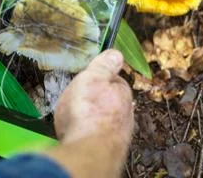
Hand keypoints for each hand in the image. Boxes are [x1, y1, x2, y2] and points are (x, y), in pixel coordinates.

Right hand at [45, 50, 133, 177]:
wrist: (88, 150)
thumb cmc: (88, 111)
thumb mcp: (92, 78)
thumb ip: (103, 66)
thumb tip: (116, 53)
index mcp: (122, 92)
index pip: (114, 81)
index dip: (100, 79)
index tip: (88, 80)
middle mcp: (125, 113)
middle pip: (111, 102)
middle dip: (98, 100)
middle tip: (80, 100)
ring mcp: (118, 133)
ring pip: (105, 120)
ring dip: (94, 118)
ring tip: (77, 117)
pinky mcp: (108, 149)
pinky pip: (98, 135)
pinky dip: (90, 132)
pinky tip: (79, 132)